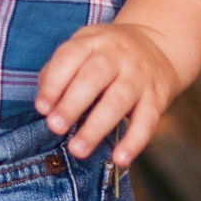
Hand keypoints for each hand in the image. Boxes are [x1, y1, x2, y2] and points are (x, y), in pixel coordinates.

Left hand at [34, 20, 184, 169]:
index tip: (42, 108)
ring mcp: (139, 75)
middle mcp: (117, 55)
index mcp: (93, 41)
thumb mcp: (84, 48)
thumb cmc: (107, 54)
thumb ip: (59, 71)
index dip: (54, 83)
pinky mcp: (157, 97)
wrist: (158, 43)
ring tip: (77, 149)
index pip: (70, 57)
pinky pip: (147, 121)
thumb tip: (44, 103)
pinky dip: (134, 142)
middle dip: (72, 104)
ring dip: (96, 127)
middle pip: (94, 77)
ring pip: (118, 100)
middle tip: (56, 127)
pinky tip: (119, 159)